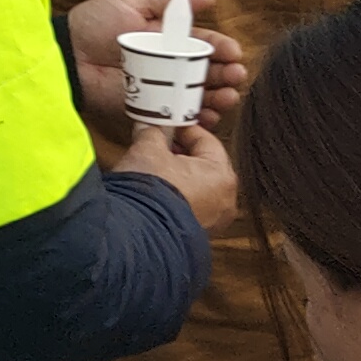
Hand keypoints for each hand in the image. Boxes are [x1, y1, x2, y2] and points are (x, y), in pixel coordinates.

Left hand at [66, 0, 247, 130]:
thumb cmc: (94, 23)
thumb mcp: (131, 2)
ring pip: (199, 94)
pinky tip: (209, 116)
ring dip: (218, 97)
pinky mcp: (150, 107)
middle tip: (235, 76)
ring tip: (227, 96)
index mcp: (169, 37)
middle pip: (207, 71)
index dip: (221, 47)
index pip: (204, 43)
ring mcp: (162, 87)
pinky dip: (196, 118)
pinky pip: (178, 115)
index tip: (233, 52)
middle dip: (226, 74)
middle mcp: (170, 63)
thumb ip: (168, 0)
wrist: (67, 54)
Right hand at [114, 121, 238, 228]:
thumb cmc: (150, 192)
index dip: (182, 129)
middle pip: (204, 164)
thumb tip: (149, 127)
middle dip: (181, 153)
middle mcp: (225, 200)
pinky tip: (156, 191)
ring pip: (197, 186)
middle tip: (158, 145)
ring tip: (154, 168)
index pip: (206, 140)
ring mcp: (213, 221)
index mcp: (222, 175)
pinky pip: (190, 206)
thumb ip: (152, 132)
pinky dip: (177, 196)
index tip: (166, 125)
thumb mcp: (147, 149)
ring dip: (178, 175)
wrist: (135, 235)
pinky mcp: (197, 234)